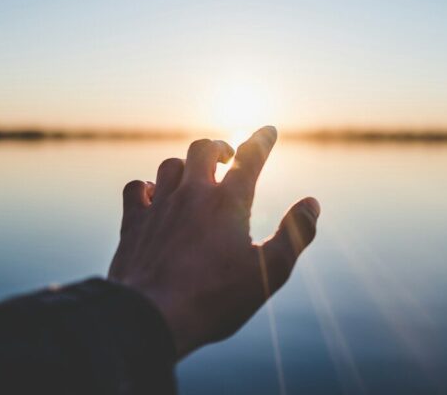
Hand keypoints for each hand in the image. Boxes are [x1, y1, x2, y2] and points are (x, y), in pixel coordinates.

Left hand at [108, 126, 319, 358]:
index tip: (268, 130)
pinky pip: (137, 188)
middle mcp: (192, 194)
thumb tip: (312, 203)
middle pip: (204, 149)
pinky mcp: (134, 224)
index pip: (250, 157)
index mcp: (228, 202)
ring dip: (185, 165)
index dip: (261, 140)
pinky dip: (148, 186)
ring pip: (170, 165)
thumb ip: (295, 234)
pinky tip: (153, 195)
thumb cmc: (216, 298)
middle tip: (227, 156)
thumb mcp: (270, 272)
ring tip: (194, 176)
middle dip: (219, 147)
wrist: (152, 316)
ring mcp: (159, 206)